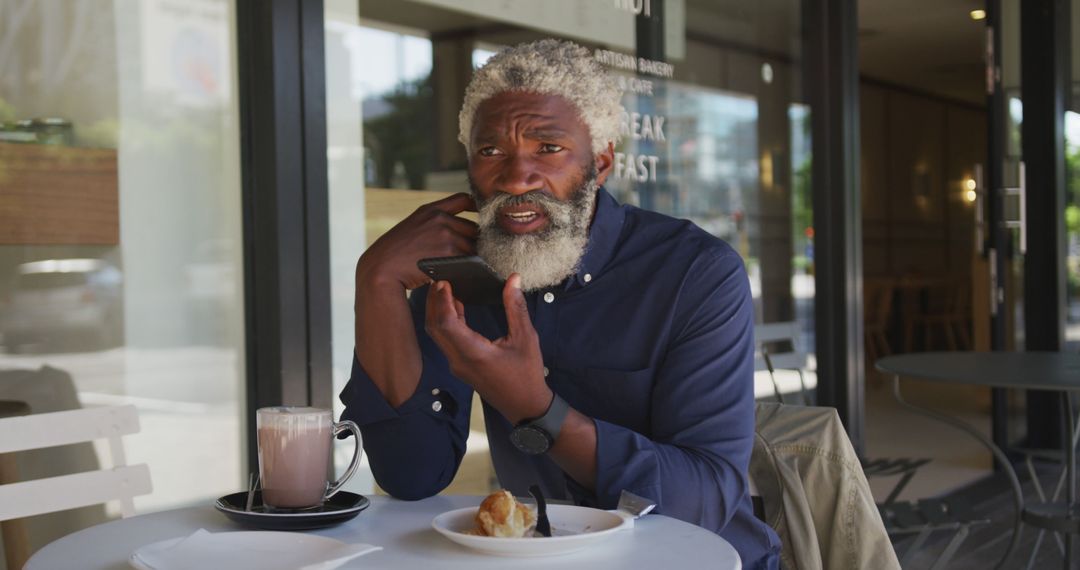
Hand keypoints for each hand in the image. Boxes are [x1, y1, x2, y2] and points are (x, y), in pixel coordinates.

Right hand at [356, 193, 477, 290]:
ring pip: (474, 246)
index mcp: (430, 210)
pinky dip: (471, 267)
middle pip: (474, 228)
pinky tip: (468, 274)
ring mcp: (445, 235)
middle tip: (479, 254)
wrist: (381, 269)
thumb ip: (433, 225)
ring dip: (474, 257)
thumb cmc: (394, 254)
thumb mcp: (412, 227)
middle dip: (477, 241)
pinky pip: (470, 259)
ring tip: (471, 268)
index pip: (464, 199)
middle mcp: (439, 219)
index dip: (477, 207)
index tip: (484, 216)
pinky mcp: (449, 253)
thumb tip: (458, 233)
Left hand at [424, 273, 551, 423]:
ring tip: (444, 290)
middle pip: (435, 328)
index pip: (446, 323)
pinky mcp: (460, 367)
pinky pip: (446, 341)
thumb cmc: (527, 374)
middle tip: (439, 281)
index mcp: (474, 353)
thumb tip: (513, 280)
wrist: (525, 406)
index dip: (442, 301)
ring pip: (437, 335)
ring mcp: (457, 365)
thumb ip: (516, 307)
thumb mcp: (526, 338)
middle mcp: (460, 360)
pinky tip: (455, 307)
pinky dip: (446, 323)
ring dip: (437, 312)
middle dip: (434, 303)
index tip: (445, 282)